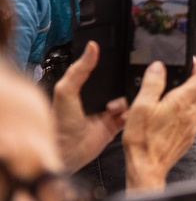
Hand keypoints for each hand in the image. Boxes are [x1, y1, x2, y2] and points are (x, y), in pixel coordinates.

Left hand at [50, 43, 127, 172]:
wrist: (66, 153)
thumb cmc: (60, 124)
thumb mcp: (66, 91)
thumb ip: (79, 70)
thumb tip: (92, 47)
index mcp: (85, 87)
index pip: (105, 72)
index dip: (115, 68)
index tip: (126, 63)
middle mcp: (98, 98)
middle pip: (121, 84)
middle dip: (126, 85)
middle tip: (125, 86)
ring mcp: (108, 112)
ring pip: (129, 99)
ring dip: (127, 101)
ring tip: (115, 107)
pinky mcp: (116, 125)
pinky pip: (131, 115)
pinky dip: (130, 114)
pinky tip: (122, 116)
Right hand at [121, 59, 195, 193]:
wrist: (147, 166)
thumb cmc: (142, 139)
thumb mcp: (140, 106)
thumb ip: (152, 84)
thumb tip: (158, 67)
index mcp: (182, 102)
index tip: (192, 62)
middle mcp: (192, 113)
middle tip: (188, 76)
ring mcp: (193, 126)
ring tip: (184, 93)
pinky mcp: (189, 137)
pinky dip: (194, 111)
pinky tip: (180, 113)